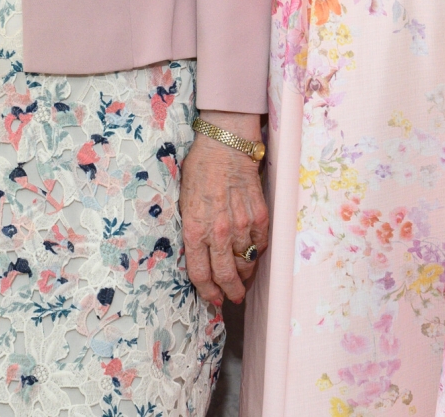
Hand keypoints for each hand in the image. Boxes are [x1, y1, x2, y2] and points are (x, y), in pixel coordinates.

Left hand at [180, 112, 268, 304]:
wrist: (225, 145)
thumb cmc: (199, 170)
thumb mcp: (184, 202)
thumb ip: (192, 230)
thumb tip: (198, 254)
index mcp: (194, 229)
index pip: (200, 274)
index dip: (207, 292)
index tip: (212, 299)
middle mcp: (218, 232)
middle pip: (226, 276)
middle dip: (230, 293)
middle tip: (232, 298)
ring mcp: (241, 225)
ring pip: (246, 264)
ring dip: (244, 276)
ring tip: (243, 280)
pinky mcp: (260, 216)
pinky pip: (260, 245)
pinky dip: (256, 254)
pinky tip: (252, 255)